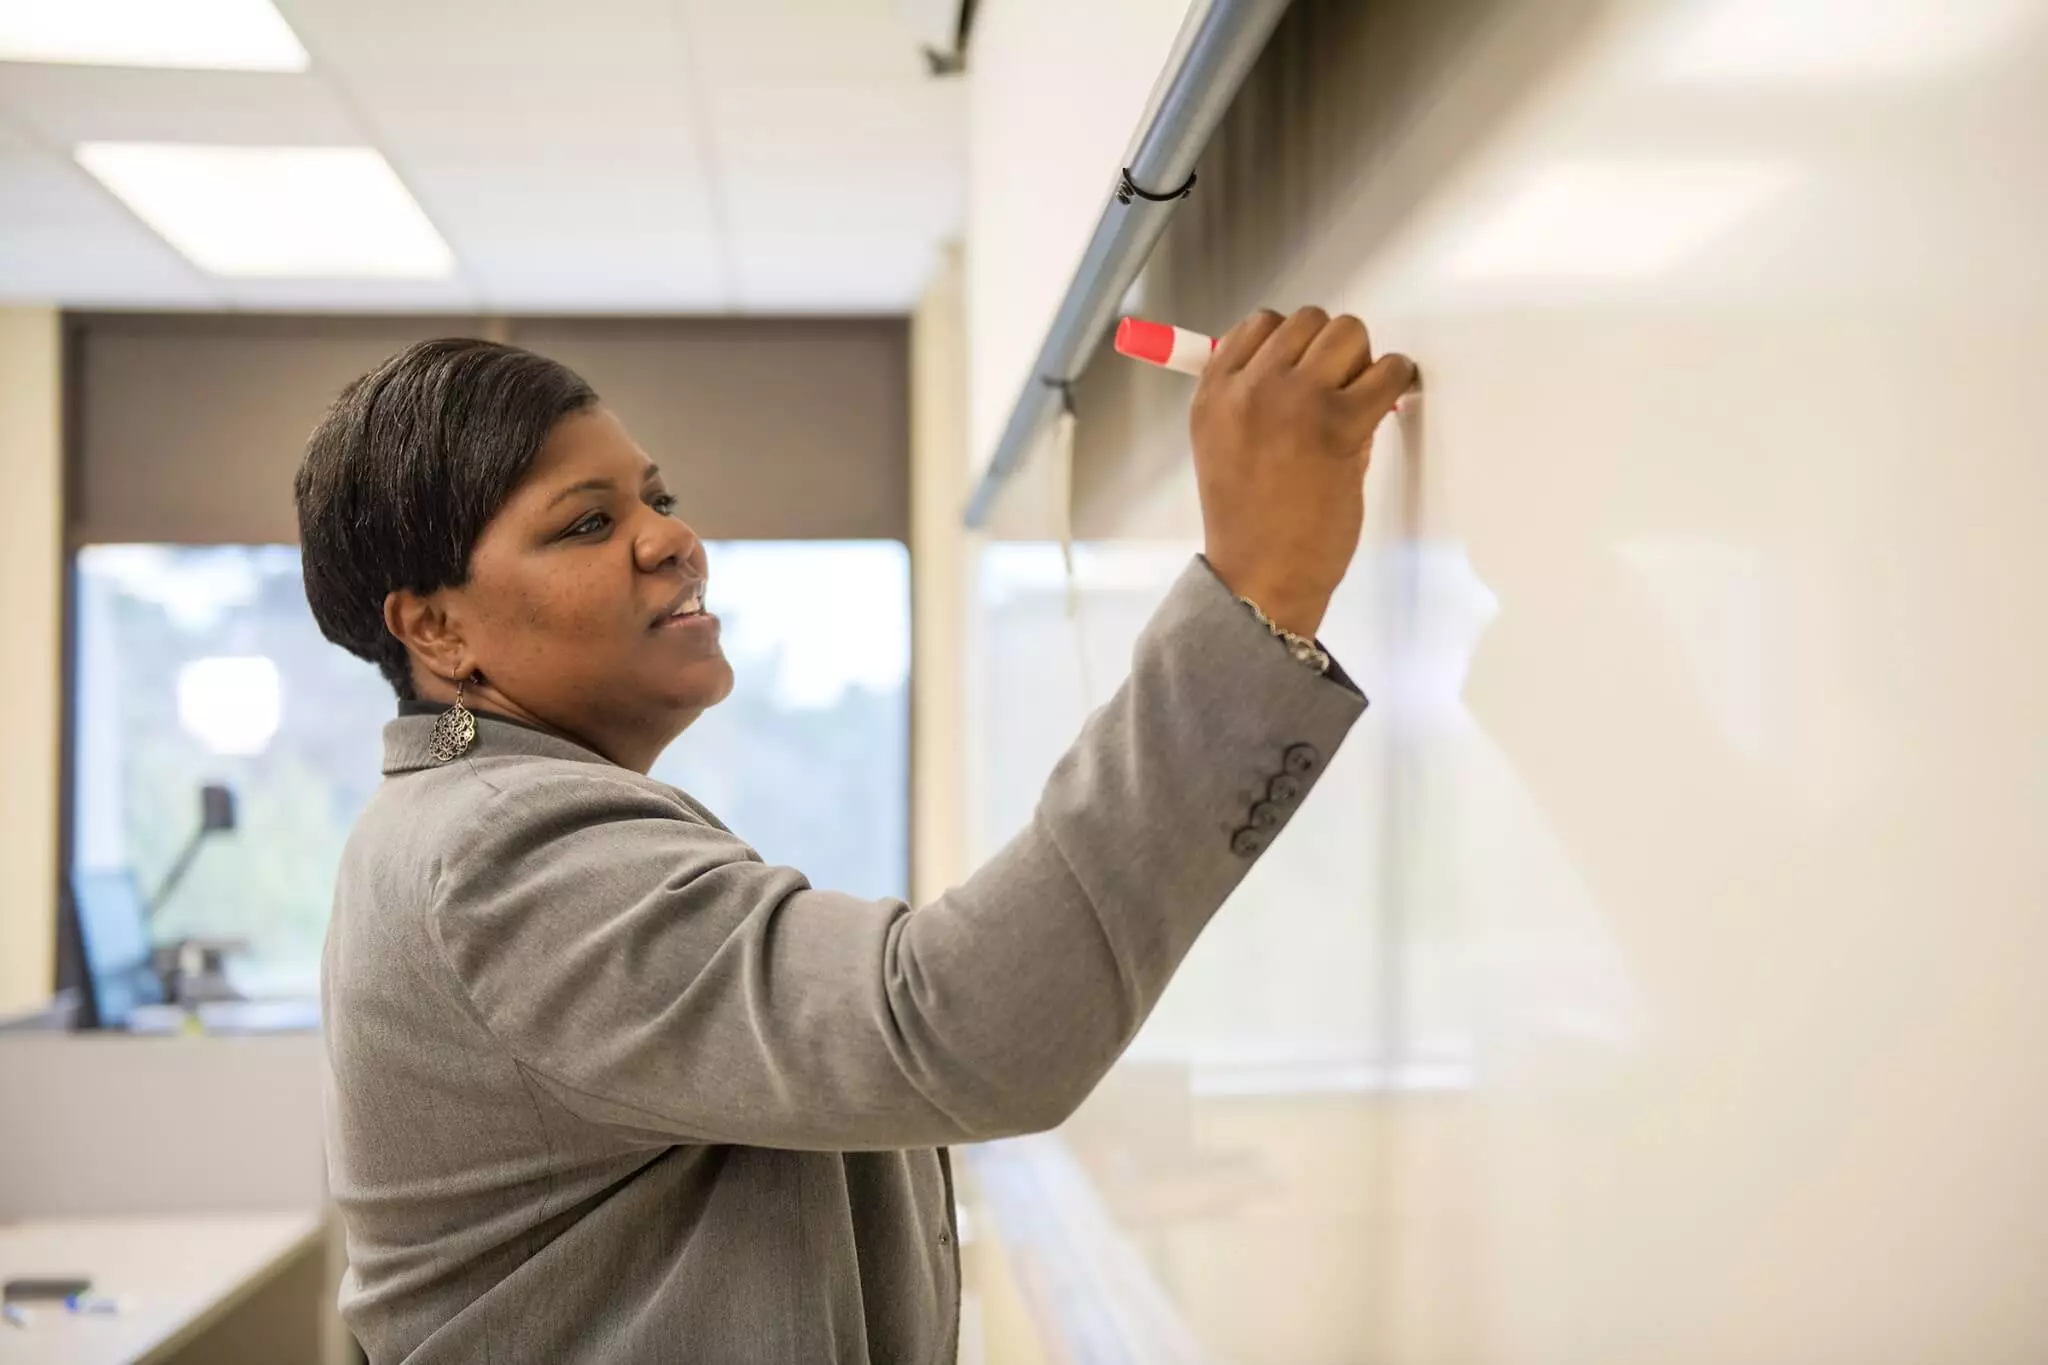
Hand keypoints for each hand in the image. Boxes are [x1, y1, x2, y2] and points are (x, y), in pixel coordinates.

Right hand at [1190, 307, 1414, 637]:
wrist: (1261, 578)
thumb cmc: (1250, 524)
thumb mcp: (1225, 448)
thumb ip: (1253, 400)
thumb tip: (1315, 366)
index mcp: (1215, 393)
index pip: (1260, 324)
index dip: (1293, 343)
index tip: (1307, 370)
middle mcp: (1250, 387)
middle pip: (1308, 321)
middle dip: (1330, 350)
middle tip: (1338, 391)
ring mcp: (1295, 400)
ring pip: (1348, 333)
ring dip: (1362, 362)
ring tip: (1358, 403)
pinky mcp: (1340, 423)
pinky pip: (1388, 370)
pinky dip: (1396, 381)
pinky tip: (1389, 406)